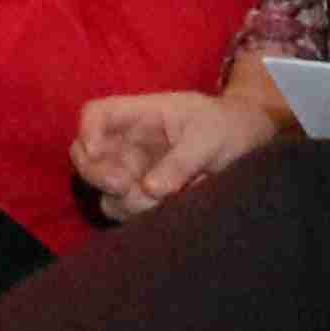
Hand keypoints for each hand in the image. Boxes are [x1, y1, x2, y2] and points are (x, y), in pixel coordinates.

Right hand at [70, 86, 280, 217]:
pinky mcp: (145, 196)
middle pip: (84, 155)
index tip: (96, 152)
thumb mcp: (208, 137)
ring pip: (105, 191)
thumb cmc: (225, 127)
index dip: (87, 131)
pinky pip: (127, 210)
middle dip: (96, 174)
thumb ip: (181, 161)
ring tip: (161, 201)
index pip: (96, 114)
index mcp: (138, 115)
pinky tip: (166, 210)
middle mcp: (127, 144)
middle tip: (123, 186)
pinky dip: (139, 216)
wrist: (245, 144)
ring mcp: (134, 171)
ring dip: (124, 201)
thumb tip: (150, 189)